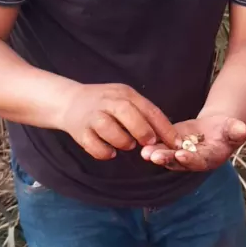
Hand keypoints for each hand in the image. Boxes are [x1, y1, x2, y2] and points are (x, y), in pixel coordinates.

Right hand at [58, 82, 180, 159]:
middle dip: (142, 131)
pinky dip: (104, 152)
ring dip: (122, 142)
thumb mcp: (125, 100)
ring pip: (109, 129)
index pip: (148, 109)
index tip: (176, 143)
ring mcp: (92, 115)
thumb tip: (167, 136)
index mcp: (124, 94)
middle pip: (127, 113)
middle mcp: (107, 101)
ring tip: (126, 145)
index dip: (164, 128)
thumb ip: (143, 114)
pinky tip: (109, 151)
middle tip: (148, 143)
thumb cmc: (105, 104)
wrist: (69, 101)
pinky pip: (94, 145)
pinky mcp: (79, 130)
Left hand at [140, 114, 245, 171]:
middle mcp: (193, 161)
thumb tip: (242, 129)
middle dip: (167, 159)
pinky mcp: (171, 145)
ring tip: (145, 153)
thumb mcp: (235, 128)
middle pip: (178, 162)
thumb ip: (237, 131)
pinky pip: (160, 146)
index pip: (199, 161)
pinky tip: (140, 143)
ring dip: (155, 155)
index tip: (181, 155)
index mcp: (209, 159)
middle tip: (155, 157)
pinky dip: (151, 145)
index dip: (190, 159)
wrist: (217, 127)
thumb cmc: (229, 129)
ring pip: (167, 156)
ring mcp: (180, 154)